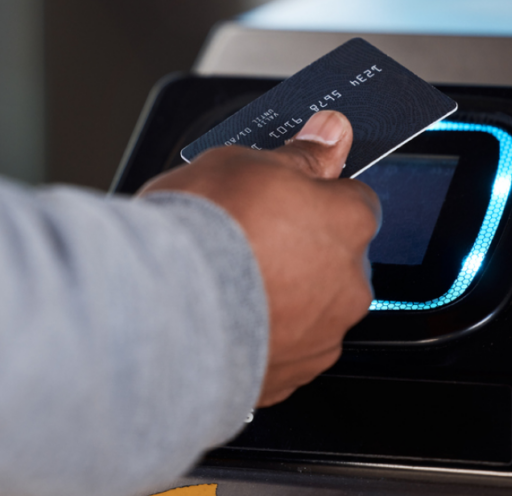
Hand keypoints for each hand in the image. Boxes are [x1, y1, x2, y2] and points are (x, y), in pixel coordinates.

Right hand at [138, 110, 380, 406]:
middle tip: (243, 239)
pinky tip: (221, 319)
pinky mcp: (288, 379)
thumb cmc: (201, 233)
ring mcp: (320, 337)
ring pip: (309, 308)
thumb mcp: (243, 162)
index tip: (282, 196)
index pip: (352, 199)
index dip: (313, 195)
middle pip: (333, 258)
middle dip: (298, 249)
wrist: (159, 310)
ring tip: (223, 284)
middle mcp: (349, 285)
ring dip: (280, 296)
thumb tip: (330, 132)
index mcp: (348, 222)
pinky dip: (259, 336)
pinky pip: (281, 350)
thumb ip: (297, 154)